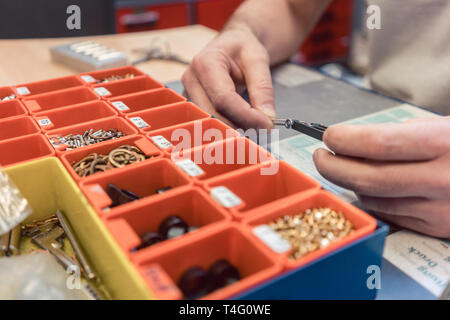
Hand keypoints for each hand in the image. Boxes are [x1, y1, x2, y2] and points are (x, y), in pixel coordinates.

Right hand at [182, 26, 274, 128]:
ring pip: (210, 122)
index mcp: (206, 63)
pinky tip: (241, 125)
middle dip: (241, 125)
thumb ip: (263, 88)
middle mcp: (191, 79)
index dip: (246, 116)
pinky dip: (226, 128)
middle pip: (214, 114)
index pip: (224, 98)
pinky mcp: (191, 105)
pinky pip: (207, 122)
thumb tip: (267, 117)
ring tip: (254, 126)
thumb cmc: (242, 48)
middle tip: (264, 128)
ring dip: (233, 129)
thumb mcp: (258, 60)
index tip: (267, 124)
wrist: (230, 45)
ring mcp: (188, 93)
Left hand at [313, 117, 449, 237]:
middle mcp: (442, 179)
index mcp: (444, 144)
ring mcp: (440, 208)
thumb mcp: (444, 126)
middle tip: (322, 155)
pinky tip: (366, 188)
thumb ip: (400, 135)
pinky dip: (371, 201)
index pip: (377, 144)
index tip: (329, 136)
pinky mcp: (438, 227)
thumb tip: (355, 143)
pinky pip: (390, 215)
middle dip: (333, 165)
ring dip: (348, 183)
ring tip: (342, 168)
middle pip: (367, 177)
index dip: (344, 140)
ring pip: (374, 199)